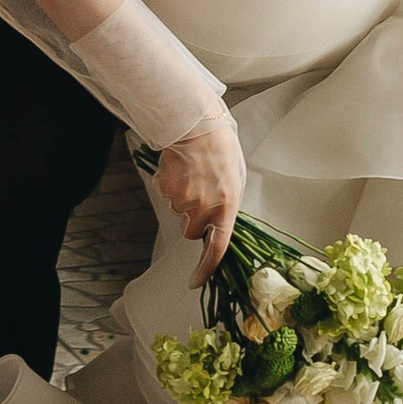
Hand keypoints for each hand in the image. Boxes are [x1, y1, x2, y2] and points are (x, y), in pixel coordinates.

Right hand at [151, 103, 245, 285]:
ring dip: (184, 200)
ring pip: (178, 213)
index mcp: (227, 205)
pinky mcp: (166, 188)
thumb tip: (218, 223)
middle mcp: (204, 207)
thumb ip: (228, 204)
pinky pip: (167, 196)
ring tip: (193, 174)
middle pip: (191, 231)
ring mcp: (183, 198)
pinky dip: (172, 188)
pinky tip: (181, 169)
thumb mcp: (236, 177)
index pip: (217, 248)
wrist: (197, 121)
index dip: (206, 268)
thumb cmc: (221, 146)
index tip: (195, 281)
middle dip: (193, 219)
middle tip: (200, 193)